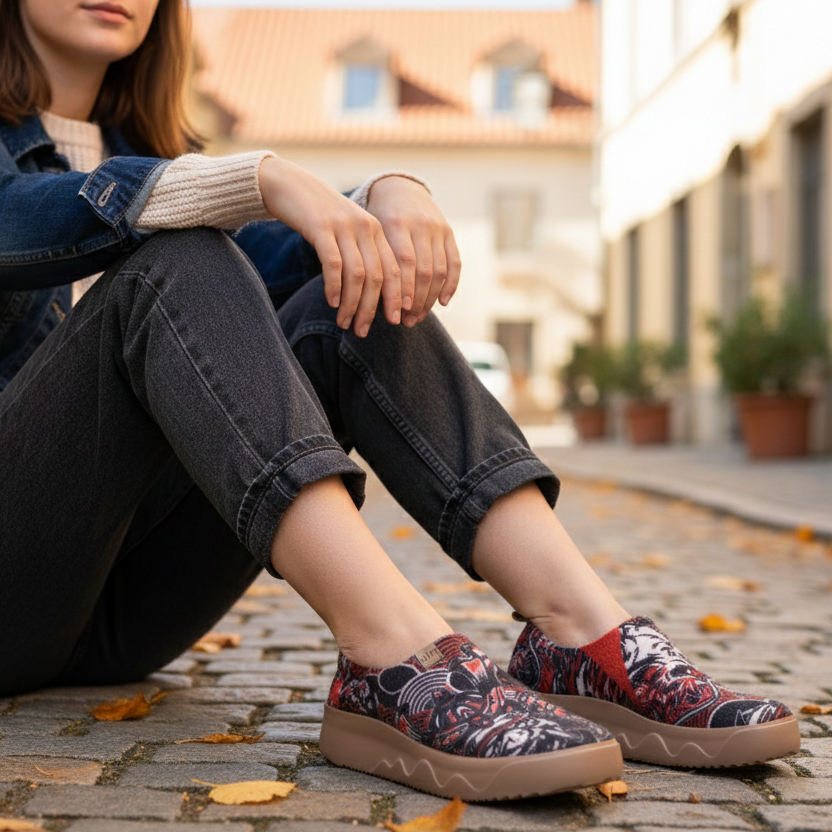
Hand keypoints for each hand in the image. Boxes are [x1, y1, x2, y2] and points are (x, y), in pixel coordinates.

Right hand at [259, 156, 400, 336]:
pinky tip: (332, 303)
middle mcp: (365, 227)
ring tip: (344, 324)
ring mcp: (344, 226)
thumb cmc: (319, 217)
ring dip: (352, 304)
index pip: (394, 270)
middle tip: (363, 331)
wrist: (289, 184)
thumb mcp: (347, 233)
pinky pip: (333, 264)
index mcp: (376, 230)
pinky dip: (335, 287)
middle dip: (372, 309)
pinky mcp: (321, 227)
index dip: (396, 298)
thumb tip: (372, 296)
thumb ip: (362, 256)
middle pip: (378, 277)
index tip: (395, 321)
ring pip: (357, 275)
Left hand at [366, 176, 460, 326]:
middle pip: (423, 271)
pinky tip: (442, 302)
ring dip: (430, 298)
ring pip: (439, 270)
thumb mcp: (370, 232)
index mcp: (396, 223)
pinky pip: (455, 263)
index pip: (403, 265)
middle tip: (406, 322)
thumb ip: (373, 259)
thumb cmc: (375, 218)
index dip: (402, 291)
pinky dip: (451, 285)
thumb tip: (367, 302)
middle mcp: (420, 224)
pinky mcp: (449, 232)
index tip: (396, 314)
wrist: (399, 187)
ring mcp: (437, 228)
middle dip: (416, 301)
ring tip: (419, 317)